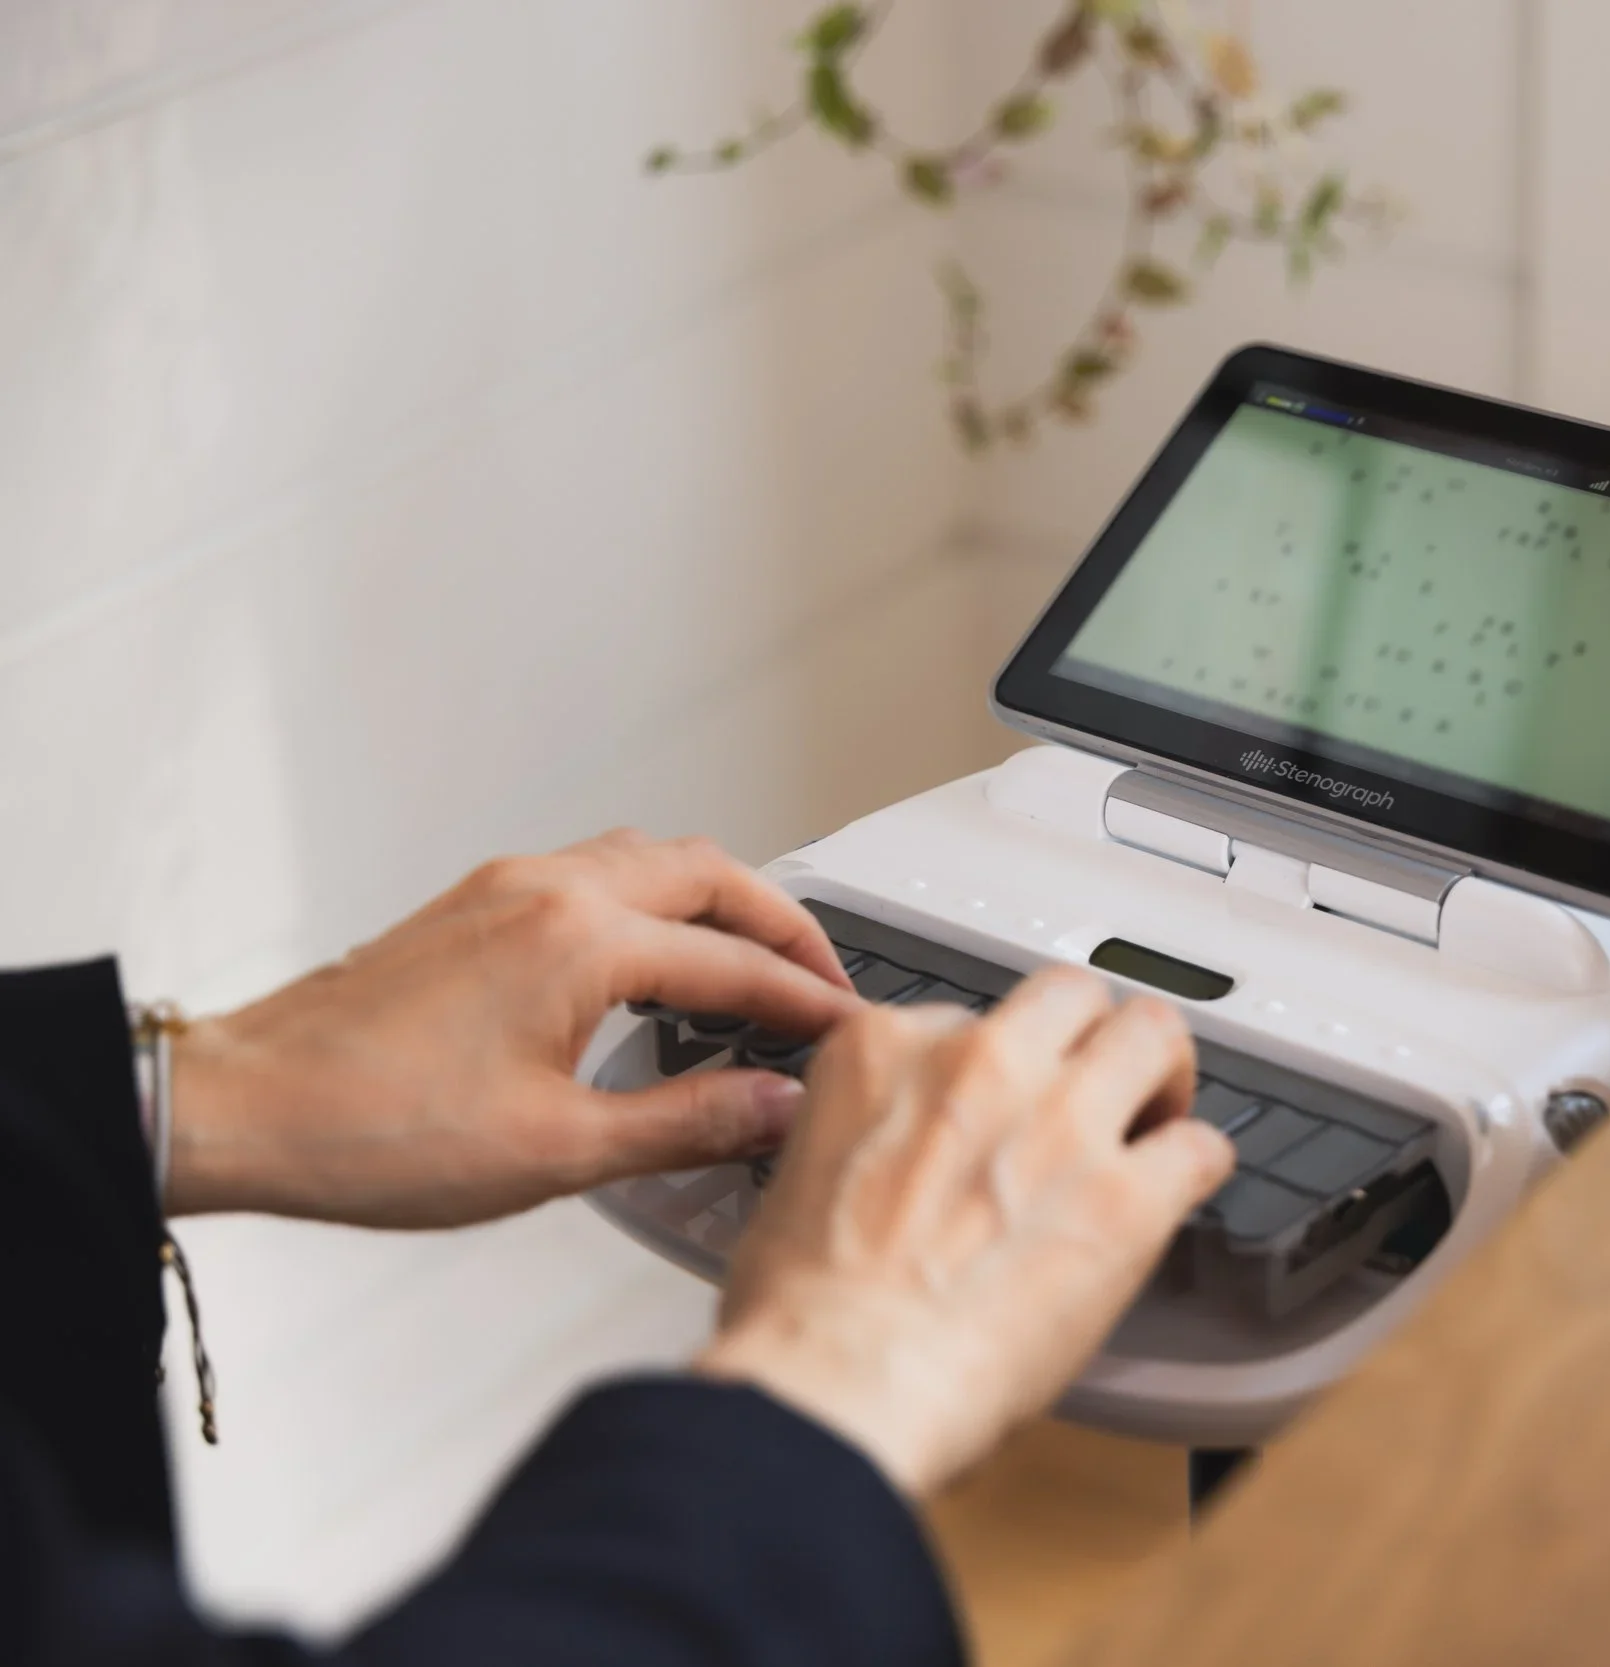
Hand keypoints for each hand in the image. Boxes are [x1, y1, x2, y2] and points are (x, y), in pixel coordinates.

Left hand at [165, 830, 859, 1226]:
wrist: (242, 1107)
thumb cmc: (369, 1129)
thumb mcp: (556, 1152)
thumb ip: (686, 1123)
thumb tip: (774, 1109)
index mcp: (579, 941)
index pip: (736, 964)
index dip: (808, 1004)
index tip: (851, 1032)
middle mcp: (548, 891)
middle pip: (711, 876)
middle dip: (784, 925)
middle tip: (825, 982)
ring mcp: (505, 889)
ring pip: (652, 860)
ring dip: (720, 903)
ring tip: (755, 965)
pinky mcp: (472, 906)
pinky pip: (596, 873)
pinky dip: (656, 904)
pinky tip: (657, 962)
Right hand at [694, 968, 1234, 1498]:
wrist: (839, 1381)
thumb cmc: (803, 1312)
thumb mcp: (799, 1170)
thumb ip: (871, 1131)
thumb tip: (905, 1156)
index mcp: (888, 1050)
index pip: (969, 1018)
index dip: (997, 1069)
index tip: (1002, 1107)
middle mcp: (982, 1063)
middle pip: (1073, 995)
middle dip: (1090, 1037)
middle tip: (1096, 1086)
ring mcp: (1062, 1122)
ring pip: (1153, 1033)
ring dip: (1160, 1075)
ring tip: (1155, 1117)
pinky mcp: (1127, 1197)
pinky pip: (1202, 1146)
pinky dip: (1196, 1166)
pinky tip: (1178, 1193)